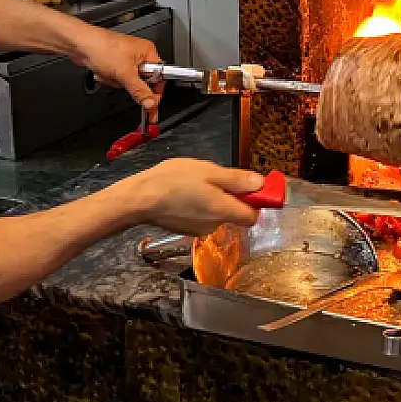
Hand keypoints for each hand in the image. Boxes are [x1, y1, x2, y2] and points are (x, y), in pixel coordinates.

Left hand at [67, 23, 163, 117]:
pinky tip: (103, 72)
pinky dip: (109, 79)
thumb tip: (151, 104)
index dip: (154, 92)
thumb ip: (139, 91)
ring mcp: (126, 60)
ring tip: (109, 73)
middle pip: (142, 82)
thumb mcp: (124, 73)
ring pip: (128, 83)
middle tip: (121, 80)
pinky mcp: (114, 64)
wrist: (80, 44)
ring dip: (116, 81)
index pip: (159, 77)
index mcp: (148, 52)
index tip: (151, 106)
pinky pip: (117, 79)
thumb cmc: (102, 47)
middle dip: (128, 84)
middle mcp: (139, 55)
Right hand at [116, 159, 263, 235]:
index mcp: (223, 211)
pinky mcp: (186, 229)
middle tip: (212, 178)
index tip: (248, 186)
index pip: (253, 216)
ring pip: (217, 213)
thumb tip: (261, 185)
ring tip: (193, 183)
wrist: (139, 199)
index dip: (254, 201)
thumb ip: (236, 180)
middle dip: (230, 196)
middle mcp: (215, 225)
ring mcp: (199, 230)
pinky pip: (202, 216)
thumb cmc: (173, 181)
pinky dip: (198, 205)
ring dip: (212, 199)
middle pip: (234, 213)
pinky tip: (183, 193)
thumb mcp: (209, 171)